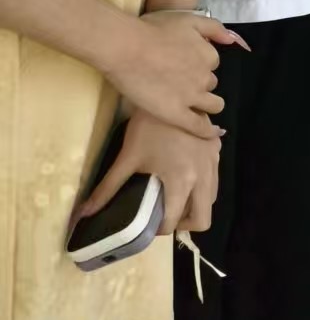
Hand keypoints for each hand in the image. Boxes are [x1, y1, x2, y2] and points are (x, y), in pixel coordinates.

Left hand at [78, 110, 220, 234]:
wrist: (171, 90)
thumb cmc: (147, 125)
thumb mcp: (127, 158)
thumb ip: (107, 189)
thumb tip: (83, 213)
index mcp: (181, 181)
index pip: (174, 222)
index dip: (159, 230)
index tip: (147, 225)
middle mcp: (203, 176)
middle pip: (204, 219)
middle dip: (184, 224)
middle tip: (166, 216)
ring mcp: (213, 162)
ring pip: (212, 199)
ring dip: (195, 206)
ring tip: (174, 198)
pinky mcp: (217, 149)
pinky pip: (215, 179)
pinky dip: (202, 187)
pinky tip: (184, 176)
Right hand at [105, 12, 246, 138]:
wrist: (127, 48)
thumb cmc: (153, 30)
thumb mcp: (188, 19)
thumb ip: (213, 28)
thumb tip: (232, 40)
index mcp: (208, 55)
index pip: (211, 63)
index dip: (199, 65)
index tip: (186, 65)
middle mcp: (204, 77)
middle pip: (210, 84)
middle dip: (200, 83)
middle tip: (181, 83)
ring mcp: (192, 97)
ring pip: (212, 106)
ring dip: (207, 105)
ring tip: (194, 106)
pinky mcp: (176, 114)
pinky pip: (199, 127)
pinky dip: (208, 131)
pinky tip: (211, 134)